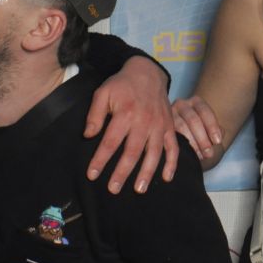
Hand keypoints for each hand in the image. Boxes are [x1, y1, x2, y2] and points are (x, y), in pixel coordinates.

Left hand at [83, 56, 176, 193]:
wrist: (147, 72)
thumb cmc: (122, 85)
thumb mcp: (103, 93)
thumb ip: (95, 114)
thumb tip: (88, 135)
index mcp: (125, 113)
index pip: (110, 142)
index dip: (100, 160)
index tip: (92, 175)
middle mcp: (144, 121)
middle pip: (132, 151)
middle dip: (122, 172)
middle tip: (113, 189)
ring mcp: (159, 125)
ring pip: (154, 153)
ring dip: (147, 172)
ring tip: (139, 189)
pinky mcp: (169, 126)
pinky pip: (173, 147)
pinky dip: (172, 163)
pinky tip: (166, 178)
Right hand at [172, 95, 223, 162]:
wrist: (183, 138)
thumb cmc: (201, 133)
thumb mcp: (210, 129)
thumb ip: (217, 131)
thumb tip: (218, 137)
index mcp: (196, 102)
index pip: (205, 111)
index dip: (212, 127)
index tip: (217, 142)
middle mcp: (182, 104)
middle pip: (193, 119)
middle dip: (202, 138)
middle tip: (209, 153)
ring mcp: (170, 114)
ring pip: (180, 127)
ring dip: (191, 143)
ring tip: (199, 156)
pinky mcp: (162, 126)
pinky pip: (170, 135)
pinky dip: (179, 145)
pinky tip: (186, 154)